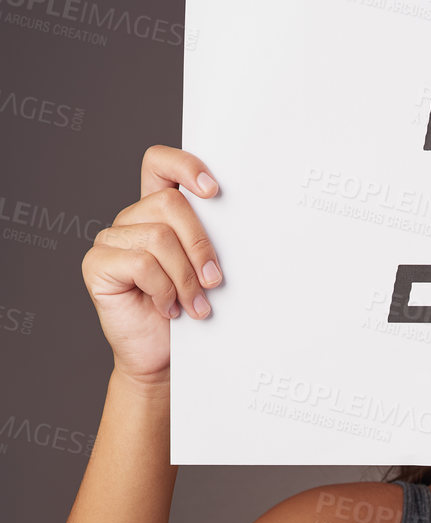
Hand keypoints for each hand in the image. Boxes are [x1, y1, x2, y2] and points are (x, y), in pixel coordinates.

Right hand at [81, 145, 223, 384]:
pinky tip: (168, 309)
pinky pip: (142, 264)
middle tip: (214, 281)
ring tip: (195, 305)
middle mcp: (130, 220)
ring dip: (186, 278)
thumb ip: (209, 242)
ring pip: (159, 238)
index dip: (185, 165)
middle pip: (169, 203)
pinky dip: (164, 290)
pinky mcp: (97, 265)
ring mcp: (110, 241)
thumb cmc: (187, 314)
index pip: (160, 164)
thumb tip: (241, 224)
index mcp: (156, 212)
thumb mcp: (205, 272)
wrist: (162, 357)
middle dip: (200, 245)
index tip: (214, 191)